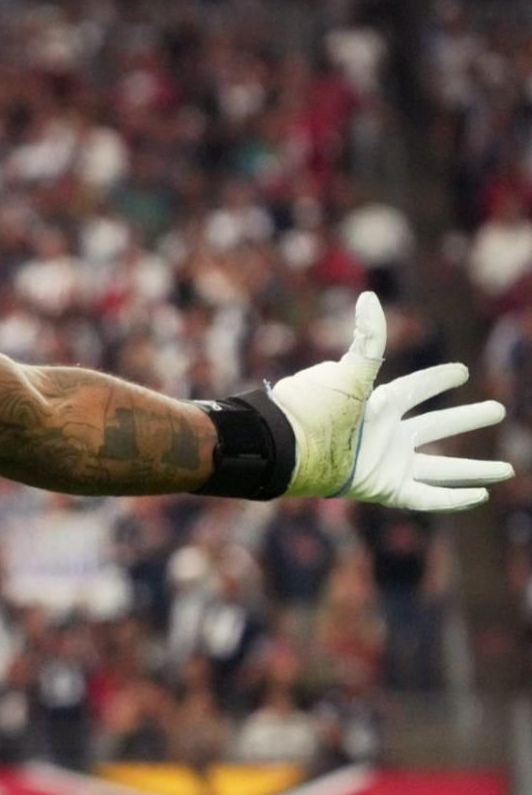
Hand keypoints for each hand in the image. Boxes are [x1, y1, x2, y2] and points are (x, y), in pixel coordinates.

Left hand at [271, 292, 512, 510]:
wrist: (286, 449)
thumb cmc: (313, 408)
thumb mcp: (347, 373)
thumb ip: (368, 339)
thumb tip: (369, 296)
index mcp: (377, 405)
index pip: (416, 389)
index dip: (438, 379)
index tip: (463, 372)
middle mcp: (386, 434)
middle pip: (438, 426)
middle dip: (467, 419)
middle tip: (498, 410)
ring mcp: (387, 462)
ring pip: (441, 467)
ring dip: (474, 469)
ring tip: (508, 470)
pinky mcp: (385, 488)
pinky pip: (427, 497)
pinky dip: (454, 498)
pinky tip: (481, 495)